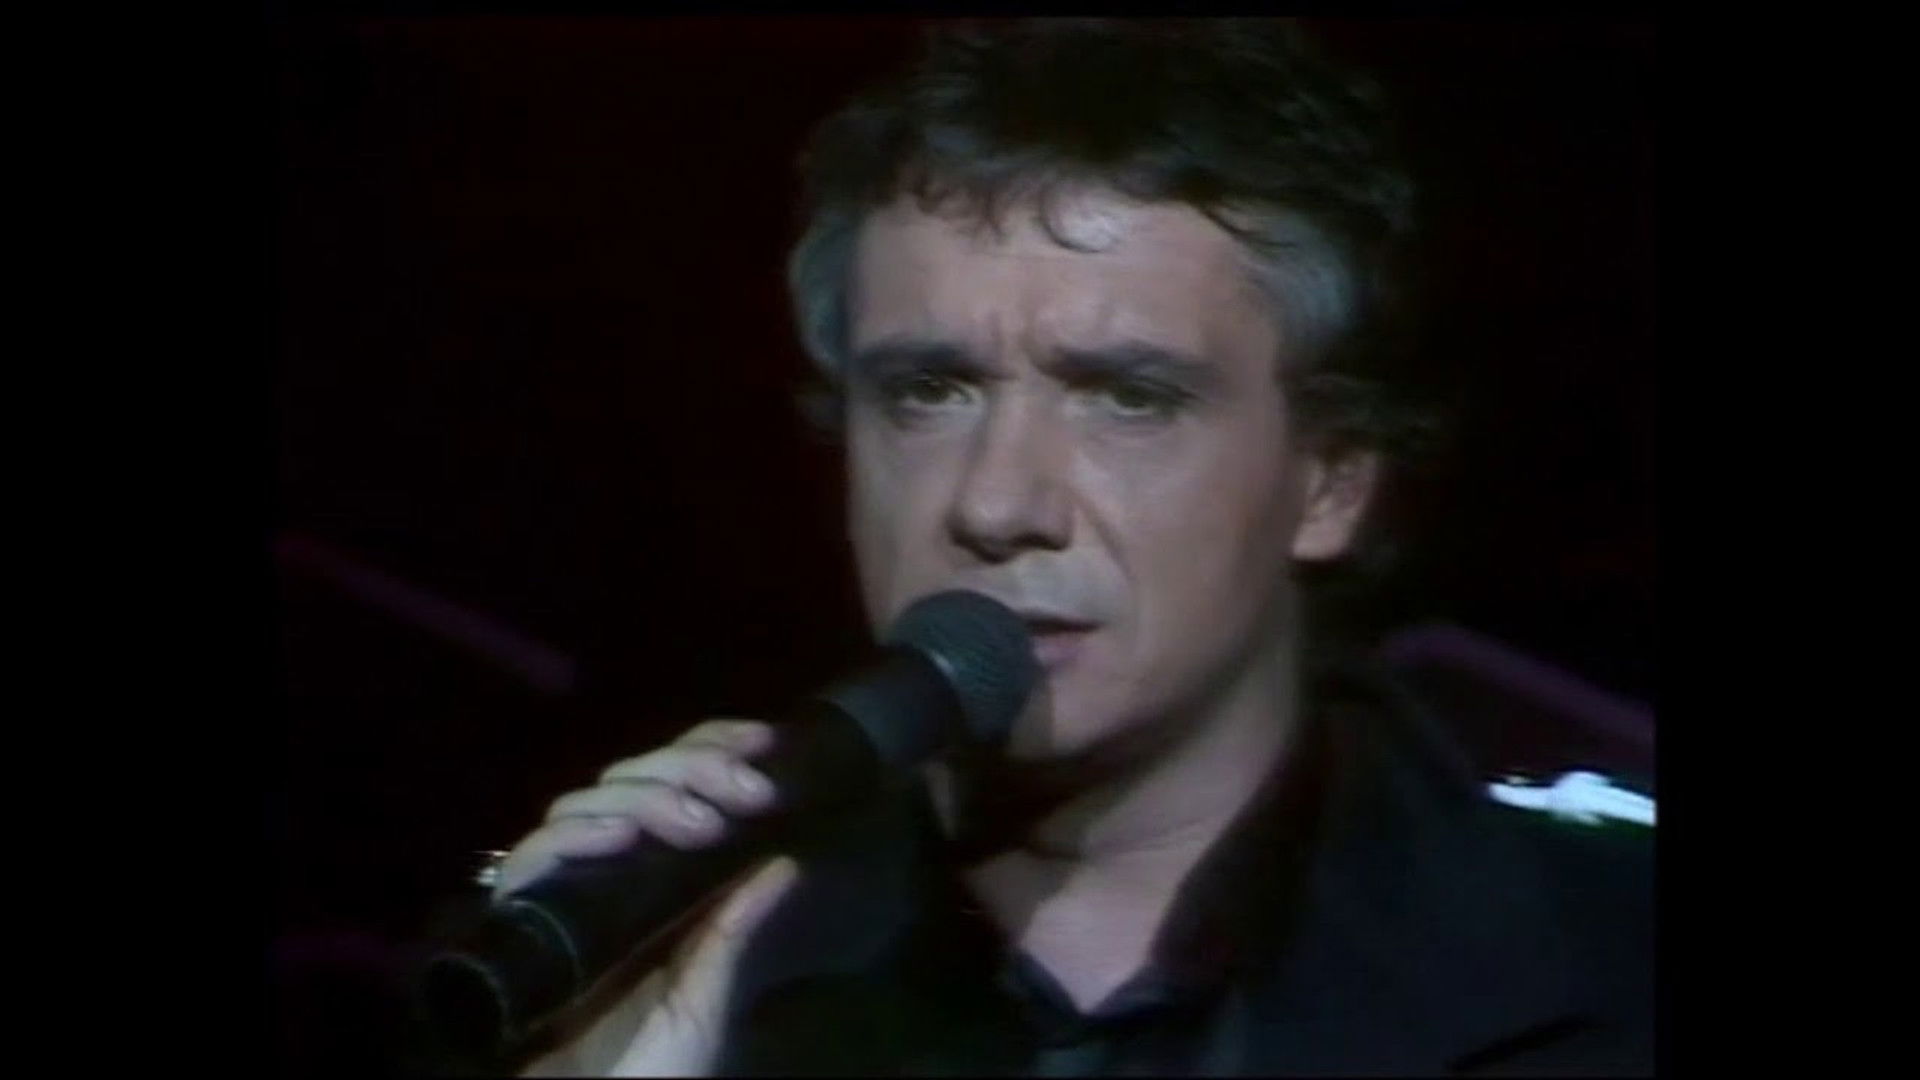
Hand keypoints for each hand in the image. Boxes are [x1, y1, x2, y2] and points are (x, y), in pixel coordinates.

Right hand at [491, 719, 798, 1076]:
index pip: (674, 779)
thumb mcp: (707, 999)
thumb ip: (734, 937)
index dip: (711, 748)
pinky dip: (574, 837)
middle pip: (632, 779)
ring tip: (703, 824)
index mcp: (660, 876)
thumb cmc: (656, 1066)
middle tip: (750, 792)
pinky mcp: (522, 921)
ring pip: (588, 803)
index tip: (764, 745)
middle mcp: (610, 870)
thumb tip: (788, 863)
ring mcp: (565, 890)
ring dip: (647, 796)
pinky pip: (533, 859)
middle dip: (693, 769)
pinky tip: (618, 837)